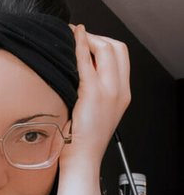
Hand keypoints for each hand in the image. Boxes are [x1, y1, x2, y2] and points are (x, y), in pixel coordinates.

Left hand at [60, 24, 130, 169]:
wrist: (82, 159)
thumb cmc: (82, 139)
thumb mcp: (94, 112)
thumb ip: (93, 91)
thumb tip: (79, 71)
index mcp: (122, 94)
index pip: (121, 56)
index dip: (104, 42)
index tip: (87, 39)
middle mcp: (119, 90)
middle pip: (116, 48)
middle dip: (97, 37)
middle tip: (78, 36)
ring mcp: (108, 91)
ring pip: (104, 49)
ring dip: (87, 38)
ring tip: (71, 35)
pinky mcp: (93, 93)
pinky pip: (86, 61)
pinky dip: (78, 45)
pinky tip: (71, 37)